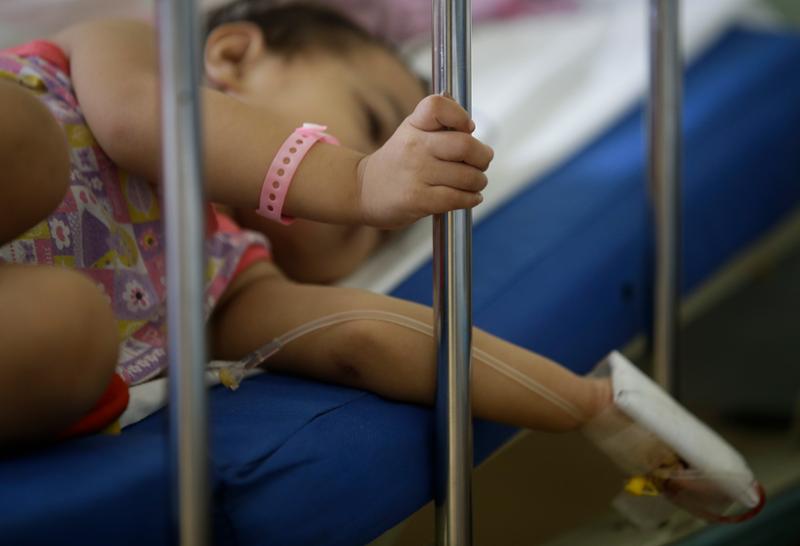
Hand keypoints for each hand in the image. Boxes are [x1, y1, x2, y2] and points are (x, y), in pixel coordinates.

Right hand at [356, 94, 493, 228]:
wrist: (363, 189)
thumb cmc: (397, 162)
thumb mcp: (411, 132)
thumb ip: (439, 124)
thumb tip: (469, 124)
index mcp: (414, 125)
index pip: (438, 106)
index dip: (460, 116)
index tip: (467, 128)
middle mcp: (414, 146)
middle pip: (465, 145)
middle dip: (483, 156)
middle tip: (482, 162)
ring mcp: (416, 173)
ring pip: (467, 176)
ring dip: (479, 181)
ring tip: (475, 182)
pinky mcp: (417, 199)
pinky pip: (457, 198)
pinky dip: (471, 199)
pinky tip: (470, 197)